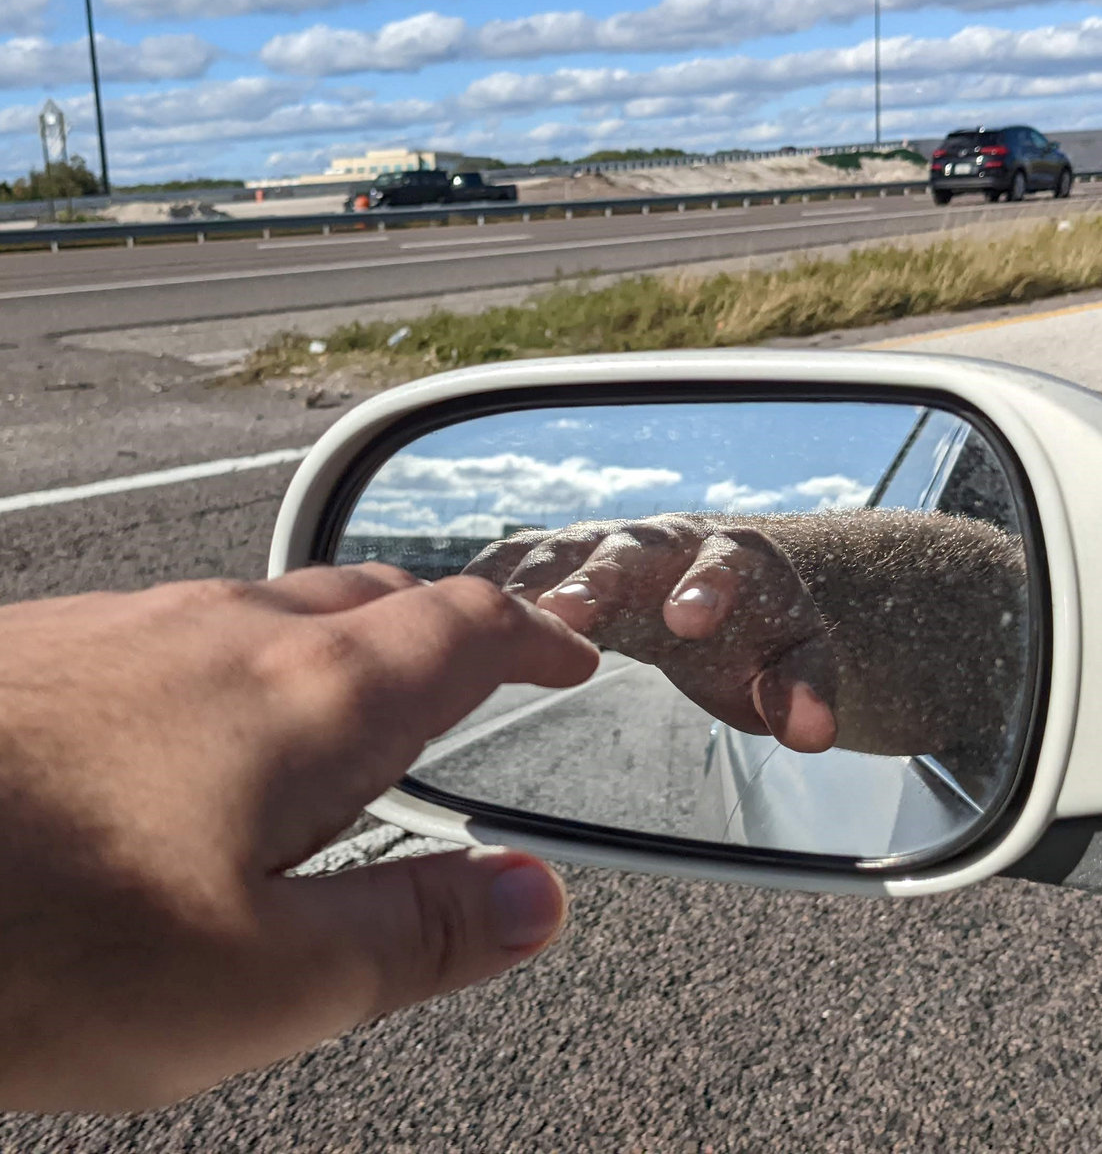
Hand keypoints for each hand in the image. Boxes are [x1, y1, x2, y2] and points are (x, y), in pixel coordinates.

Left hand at [0, 566, 598, 1112]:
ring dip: (350, 636)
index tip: (571, 657)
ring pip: (285, 602)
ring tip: (359, 693)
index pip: (467, 628)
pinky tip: (209, 716)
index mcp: (316, 698)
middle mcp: (238, 631)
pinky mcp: (62, 640)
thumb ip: (420, 934)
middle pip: (382, 596)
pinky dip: (253, 653)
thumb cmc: (38, 937)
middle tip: (480, 673)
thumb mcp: (264, 981)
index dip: (534, 637)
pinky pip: (197, 623)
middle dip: (449, 629)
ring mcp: (142, 623)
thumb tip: (539, 901)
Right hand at [464, 514, 836, 752]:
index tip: (689, 620)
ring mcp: (602, 546)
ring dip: (523, 582)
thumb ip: (803, 691)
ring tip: (481, 616)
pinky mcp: (558, 560)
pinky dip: (480, 582)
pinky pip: (514, 562)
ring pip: (558, 552)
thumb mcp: (793, 662)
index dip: (705, 588)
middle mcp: (659, 542)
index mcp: (728, 559)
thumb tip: (813, 734)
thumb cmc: (755, 630)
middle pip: (625, 550)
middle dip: (596, 579)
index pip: (722, 565)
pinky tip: (435, 609)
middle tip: (567, 611)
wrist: (717, 588)